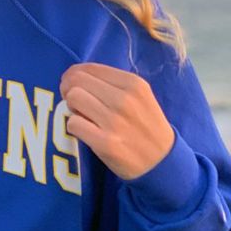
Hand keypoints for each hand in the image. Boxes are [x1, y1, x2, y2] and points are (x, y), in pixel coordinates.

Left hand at [59, 62, 173, 179]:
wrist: (162, 162)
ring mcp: (115, 122)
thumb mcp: (139, 96)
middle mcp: (124, 99)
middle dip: (68, 88)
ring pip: (73, 98)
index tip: (73, 85)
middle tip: (73, 101)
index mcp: (133, 84)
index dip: (74, 75)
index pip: (90, 68)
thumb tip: (73, 76)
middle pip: (77, 80)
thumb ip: (110, 83)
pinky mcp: (105, 143)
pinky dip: (74, 126)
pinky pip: (73, 123)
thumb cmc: (145, 125)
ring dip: (72, 107)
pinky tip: (85, 131)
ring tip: (82, 116)